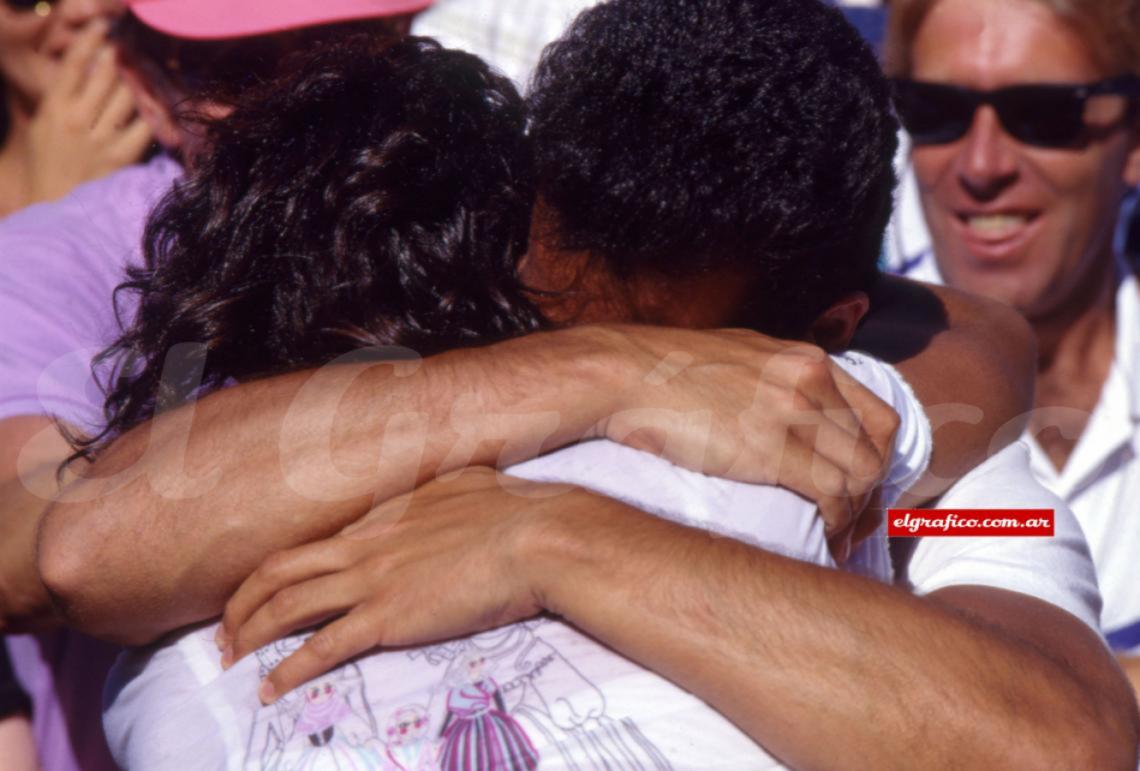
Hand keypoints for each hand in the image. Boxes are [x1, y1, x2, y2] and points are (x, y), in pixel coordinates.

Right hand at [25, 20, 152, 203]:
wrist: (53, 206)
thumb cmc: (44, 163)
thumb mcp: (38, 125)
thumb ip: (54, 98)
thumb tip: (70, 71)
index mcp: (53, 108)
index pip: (72, 65)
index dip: (90, 41)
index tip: (104, 25)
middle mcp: (76, 120)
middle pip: (105, 75)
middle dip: (122, 56)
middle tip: (135, 45)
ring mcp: (100, 139)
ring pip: (128, 96)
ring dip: (141, 80)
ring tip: (149, 70)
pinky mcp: (121, 158)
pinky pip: (144, 126)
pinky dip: (154, 112)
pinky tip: (160, 103)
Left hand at [217, 468, 551, 702]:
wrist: (536, 538)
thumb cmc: (515, 512)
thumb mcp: (470, 485)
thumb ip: (443, 493)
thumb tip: (447, 491)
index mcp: (385, 515)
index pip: (316, 543)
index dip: (283, 569)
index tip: (271, 590)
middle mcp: (365, 544)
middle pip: (280, 569)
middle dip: (243, 600)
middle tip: (225, 628)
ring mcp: (371, 580)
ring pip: (286, 605)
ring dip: (250, 633)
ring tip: (230, 660)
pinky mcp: (385, 618)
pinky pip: (319, 648)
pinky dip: (286, 671)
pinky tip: (269, 689)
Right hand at [593, 325, 898, 542]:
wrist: (622, 376)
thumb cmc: (663, 375)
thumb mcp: (735, 359)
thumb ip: (771, 381)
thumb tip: (782, 412)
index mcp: (805, 359)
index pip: (878, 417)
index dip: (878, 461)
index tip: (862, 490)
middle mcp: (810, 379)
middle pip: (875, 450)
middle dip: (872, 495)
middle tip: (855, 526)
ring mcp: (793, 412)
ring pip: (859, 474)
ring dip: (852, 515)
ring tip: (833, 538)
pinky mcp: (771, 447)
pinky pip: (830, 493)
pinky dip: (833, 522)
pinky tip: (821, 537)